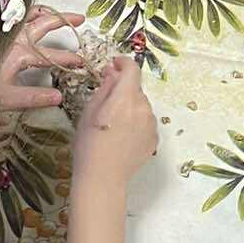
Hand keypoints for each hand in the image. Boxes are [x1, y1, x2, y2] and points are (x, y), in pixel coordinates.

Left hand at [0, 7, 85, 111]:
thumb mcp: (7, 99)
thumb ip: (34, 97)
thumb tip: (58, 97)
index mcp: (20, 54)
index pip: (51, 55)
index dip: (68, 58)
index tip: (81, 61)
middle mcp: (13, 37)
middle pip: (45, 23)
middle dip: (64, 20)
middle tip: (80, 19)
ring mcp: (3, 29)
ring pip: (28, 13)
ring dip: (44, 11)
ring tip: (53, 11)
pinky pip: (13, 12)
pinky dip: (24, 10)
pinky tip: (24, 13)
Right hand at [72, 57, 156, 183]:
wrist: (102, 179)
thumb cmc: (88, 145)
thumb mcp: (89, 112)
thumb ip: (104, 88)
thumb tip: (112, 72)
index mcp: (125, 98)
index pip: (132, 70)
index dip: (123, 63)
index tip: (114, 65)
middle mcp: (143, 108)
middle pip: (135, 89)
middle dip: (123, 90)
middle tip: (107, 103)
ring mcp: (151, 124)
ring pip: (141, 106)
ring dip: (131, 107)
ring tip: (114, 125)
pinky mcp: (155, 139)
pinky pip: (146, 122)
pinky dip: (137, 123)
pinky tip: (123, 136)